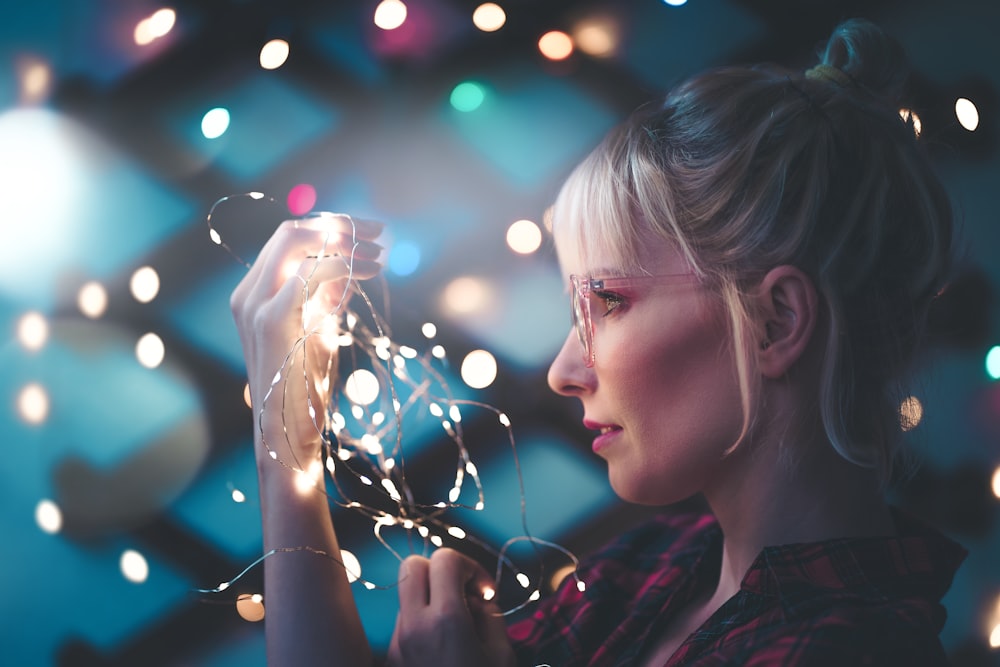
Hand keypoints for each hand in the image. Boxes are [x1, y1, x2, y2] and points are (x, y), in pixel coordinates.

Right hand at [230, 215, 382, 468]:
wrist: (287, 436)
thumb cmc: (304, 388)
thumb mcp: (318, 333)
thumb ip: (326, 300)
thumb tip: (348, 271)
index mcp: (254, 294)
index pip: (289, 240)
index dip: (330, 228)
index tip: (368, 234)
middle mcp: (247, 294)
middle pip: (290, 232)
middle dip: (339, 225)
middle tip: (377, 234)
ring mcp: (255, 306)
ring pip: (295, 241)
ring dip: (345, 241)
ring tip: (380, 255)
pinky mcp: (272, 321)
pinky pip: (308, 272)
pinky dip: (344, 263)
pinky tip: (370, 271)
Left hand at [388, 548, 515, 666]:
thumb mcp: (502, 654)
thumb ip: (491, 615)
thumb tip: (479, 599)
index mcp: (445, 621)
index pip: (444, 559)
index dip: (470, 566)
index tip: (484, 592)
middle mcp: (413, 627)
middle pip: (413, 564)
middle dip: (441, 570)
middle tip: (465, 595)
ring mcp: (397, 642)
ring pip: (408, 593)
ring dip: (432, 597)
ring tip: (458, 629)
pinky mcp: (391, 657)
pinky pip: (405, 621)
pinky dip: (425, 621)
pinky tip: (444, 646)